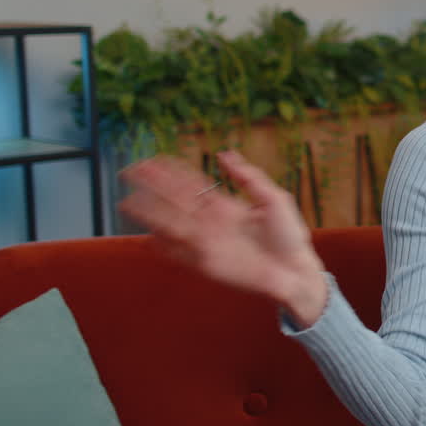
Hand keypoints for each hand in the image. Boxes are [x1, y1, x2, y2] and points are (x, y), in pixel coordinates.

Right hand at [118, 151, 327, 326]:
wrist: (297, 271)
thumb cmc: (289, 236)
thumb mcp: (274, 199)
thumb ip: (249, 178)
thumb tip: (224, 154)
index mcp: (226, 206)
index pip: (192, 184)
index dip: (172, 171)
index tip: (153, 159)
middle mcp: (212, 222)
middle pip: (175, 200)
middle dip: (153, 186)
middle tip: (131, 171)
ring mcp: (208, 242)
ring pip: (171, 224)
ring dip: (150, 214)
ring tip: (127, 201)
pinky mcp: (208, 263)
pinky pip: (179, 255)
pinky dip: (164, 247)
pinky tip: (148, 237)